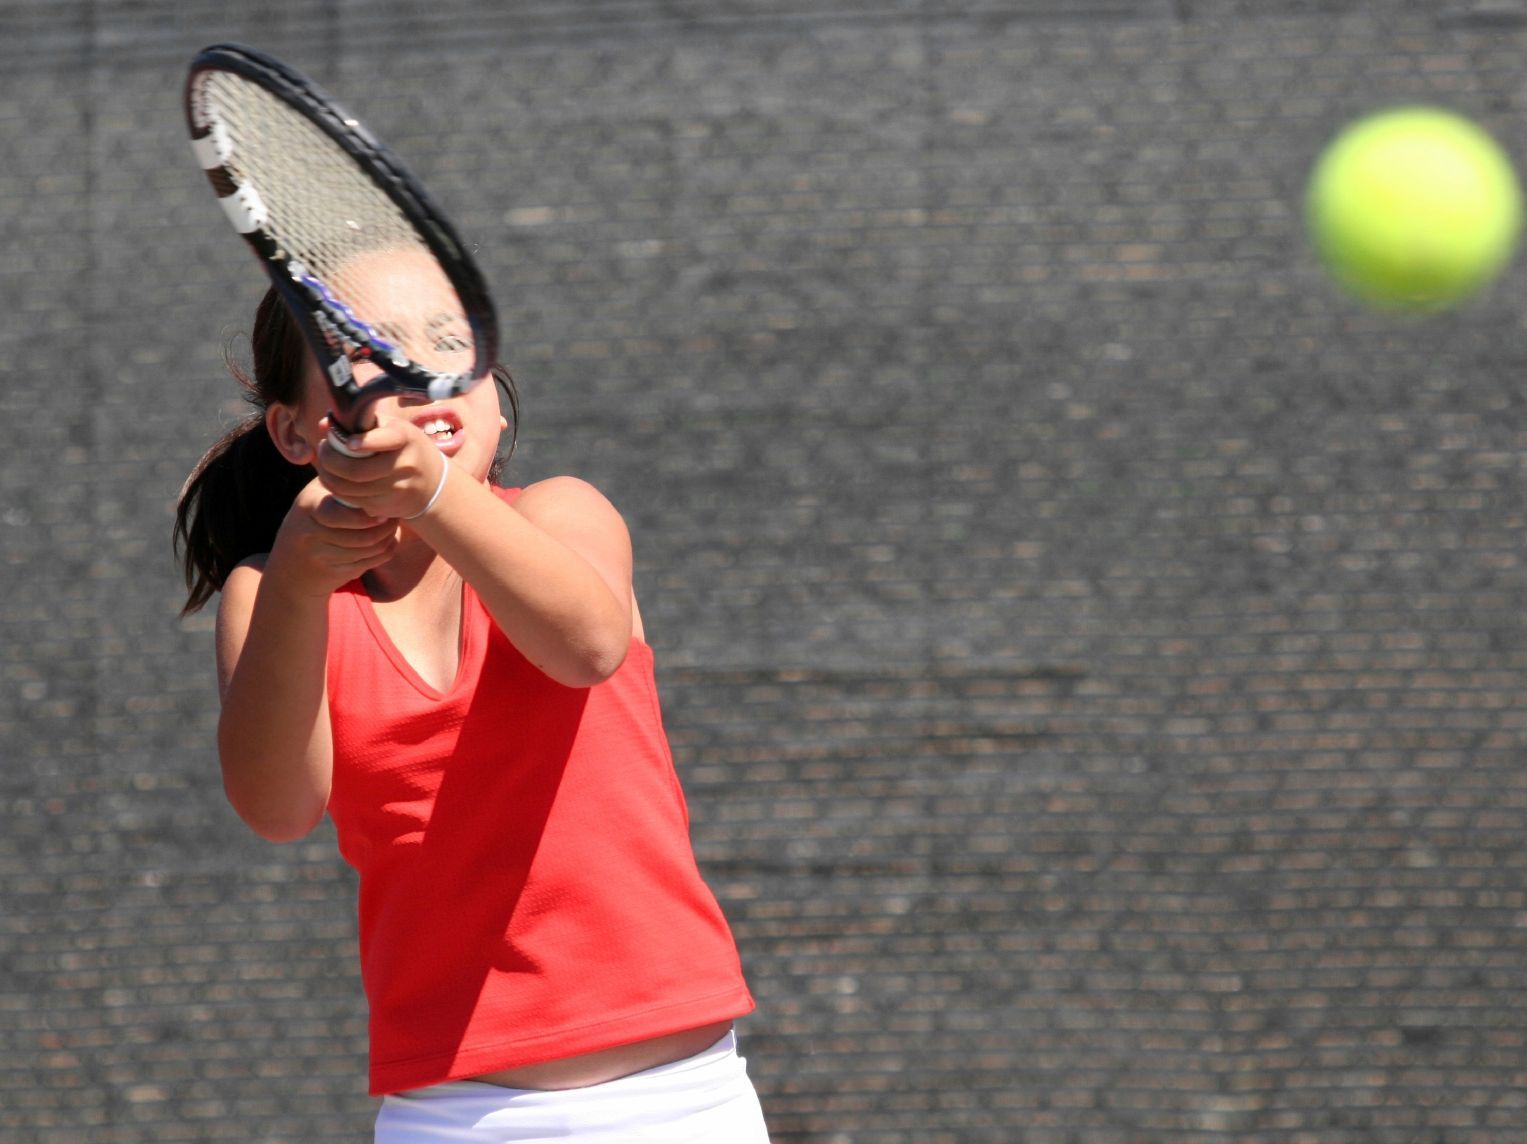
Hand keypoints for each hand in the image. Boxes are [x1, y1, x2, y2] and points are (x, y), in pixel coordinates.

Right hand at [265, 477, 399, 597]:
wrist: (291, 565)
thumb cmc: (315, 518)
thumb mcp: (319, 495)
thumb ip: (340, 482)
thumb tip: (376, 471)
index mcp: (309, 504)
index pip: (340, 514)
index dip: (366, 516)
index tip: (384, 510)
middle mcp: (309, 530)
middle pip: (361, 535)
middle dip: (386, 528)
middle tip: (395, 519)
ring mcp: (319, 554)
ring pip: (367, 549)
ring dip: (387, 540)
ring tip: (392, 528)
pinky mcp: (332, 571)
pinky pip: (367, 562)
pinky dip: (383, 553)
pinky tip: (387, 543)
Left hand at [313, 417, 444, 520]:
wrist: (432, 484)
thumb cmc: (405, 448)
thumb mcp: (391, 428)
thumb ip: (360, 423)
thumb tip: (323, 424)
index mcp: (406, 439)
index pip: (388, 439)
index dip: (365, 442)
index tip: (348, 442)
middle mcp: (404, 465)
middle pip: (356, 470)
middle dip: (329, 460)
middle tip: (323, 450)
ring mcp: (396, 490)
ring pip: (349, 488)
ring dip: (328, 477)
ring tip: (325, 465)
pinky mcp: (387, 508)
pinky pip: (352, 501)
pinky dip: (338, 490)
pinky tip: (337, 480)